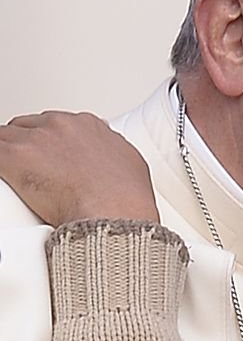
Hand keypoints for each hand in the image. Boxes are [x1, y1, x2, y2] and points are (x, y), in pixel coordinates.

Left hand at [0, 111, 158, 225]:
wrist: (114, 215)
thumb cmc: (126, 200)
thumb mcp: (132, 167)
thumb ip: (116, 154)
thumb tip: (111, 162)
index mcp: (89, 126)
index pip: (57, 125)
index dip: (50, 143)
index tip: (50, 157)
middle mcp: (62, 126)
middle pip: (29, 127)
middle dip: (27, 145)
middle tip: (31, 168)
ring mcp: (37, 139)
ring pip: (6, 137)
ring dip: (9, 155)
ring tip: (15, 177)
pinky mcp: (15, 156)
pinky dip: (0, 166)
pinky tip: (4, 178)